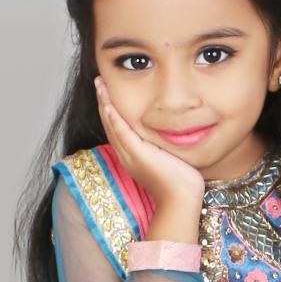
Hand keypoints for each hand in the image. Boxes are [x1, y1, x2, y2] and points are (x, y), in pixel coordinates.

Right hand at [94, 76, 204, 207]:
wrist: (181, 198)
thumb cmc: (180, 182)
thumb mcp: (168, 157)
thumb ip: (163, 144)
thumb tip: (170, 130)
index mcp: (133, 156)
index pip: (117, 129)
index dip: (111, 110)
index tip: (108, 93)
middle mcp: (127, 156)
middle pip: (110, 125)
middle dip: (103, 102)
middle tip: (99, 82)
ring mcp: (130, 156)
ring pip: (112, 126)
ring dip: (104, 104)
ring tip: (99, 85)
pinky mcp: (137, 155)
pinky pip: (121, 133)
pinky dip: (113, 118)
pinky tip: (108, 103)